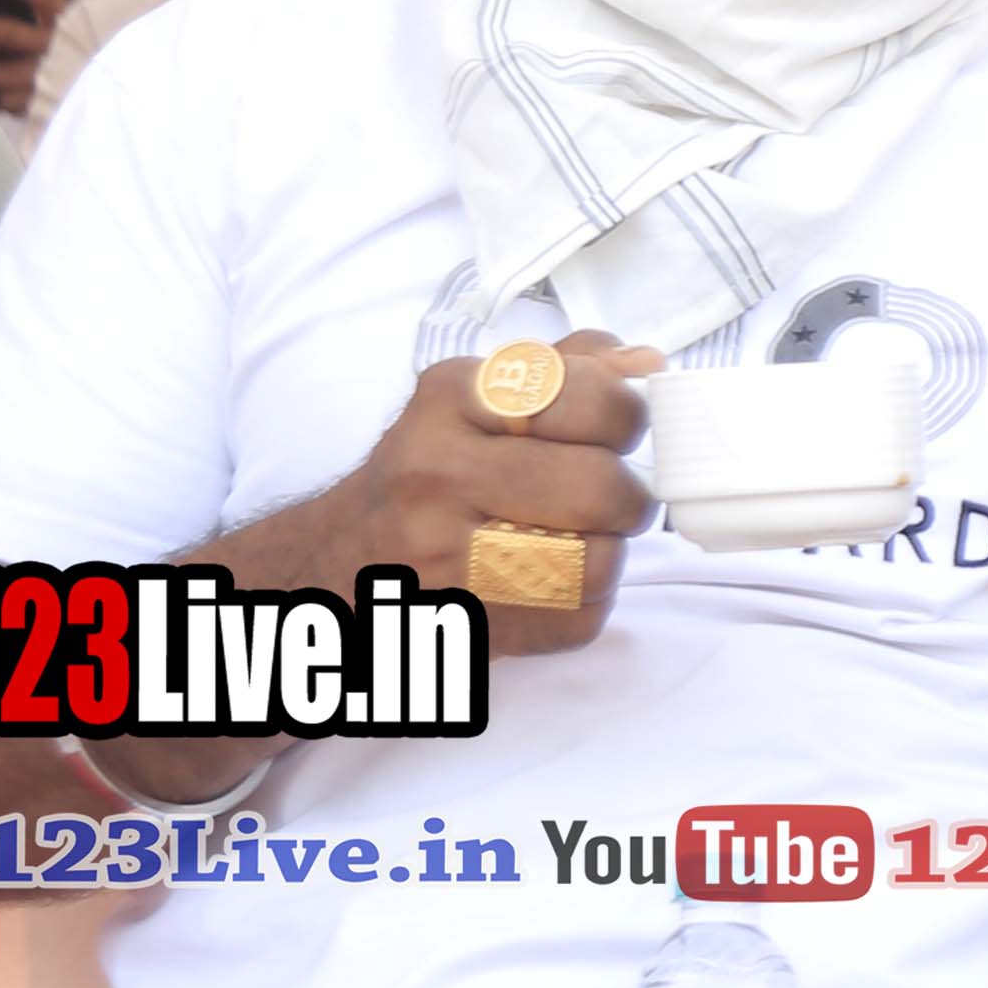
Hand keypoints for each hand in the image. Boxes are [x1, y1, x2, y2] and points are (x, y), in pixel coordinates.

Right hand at [263, 330, 658, 658]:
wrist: (339, 559)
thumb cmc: (427, 471)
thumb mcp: (477, 400)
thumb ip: (567, 370)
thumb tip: (649, 366)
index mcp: (452, 399)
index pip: (587, 398)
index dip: (626, 417)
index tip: (619, 429)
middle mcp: (440, 472)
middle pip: (600, 487)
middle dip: (628, 496)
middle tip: (610, 497)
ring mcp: (447, 555)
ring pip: (598, 561)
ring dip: (607, 553)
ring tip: (577, 539)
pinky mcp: (466, 622)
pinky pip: (579, 617)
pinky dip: (585, 602)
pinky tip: (550, 582)